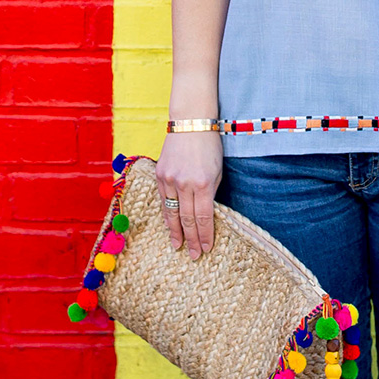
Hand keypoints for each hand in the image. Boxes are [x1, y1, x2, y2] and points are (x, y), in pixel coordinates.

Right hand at [155, 131, 222, 256]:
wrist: (190, 122)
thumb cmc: (210, 146)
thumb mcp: (218, 171)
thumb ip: (211, 194)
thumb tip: (206, 216)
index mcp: (204, 183)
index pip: (204, 217)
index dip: (205, 236)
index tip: (206, 249)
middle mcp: (185, 183)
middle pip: (187, 219)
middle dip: (192, 239)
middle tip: (193, 256)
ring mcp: (170, 179)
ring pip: (172, 213)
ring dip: (175, 232)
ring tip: (178, 246)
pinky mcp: (160, 174)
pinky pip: (163, 200)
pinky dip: (166, 215)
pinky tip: (169, 226)